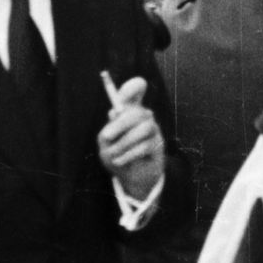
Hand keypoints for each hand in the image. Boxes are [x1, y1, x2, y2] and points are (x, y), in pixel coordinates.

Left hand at [97, 76, 164, 201]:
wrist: (131, 179)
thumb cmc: (116, 156)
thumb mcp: (105, 145)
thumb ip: (108, 130)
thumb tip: (114, 113)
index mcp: (128, 110)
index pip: (135, 91)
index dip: (134, 86)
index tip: (137, 84)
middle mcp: (143, 115)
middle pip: (137, 111)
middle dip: (120, 124)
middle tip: (106, 137)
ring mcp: (152, 129)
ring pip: (143, 128)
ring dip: (124, 143)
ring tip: (113, 155)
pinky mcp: (157, 144)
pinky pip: (145, 146)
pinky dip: (128, 155)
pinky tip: (119, 161)